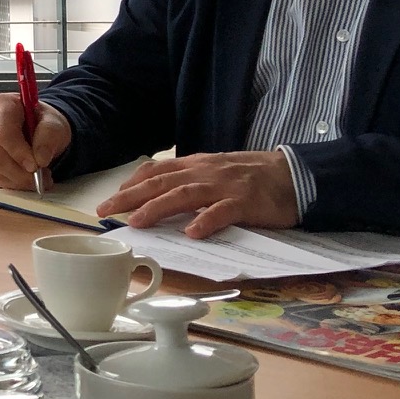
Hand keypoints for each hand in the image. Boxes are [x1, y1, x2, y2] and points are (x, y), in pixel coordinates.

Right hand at [0, 91, 72, 189]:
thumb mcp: (54, 123)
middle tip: (40, 178)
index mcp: (3, 104)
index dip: (18, 152)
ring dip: (16, 179)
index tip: (36, 166)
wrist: (38, 128)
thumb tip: (40, 159)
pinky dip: (11, 182)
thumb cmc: (43, 122)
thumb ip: (49, 136)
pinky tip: (25, 179)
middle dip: (18, 171)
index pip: (3, 132)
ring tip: (37, 179)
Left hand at [97, 151, 299, 237]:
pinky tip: (192, 233)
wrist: (293, 174)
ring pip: (184, 195)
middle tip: (106, 211)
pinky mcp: (246, 203)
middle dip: (130, 197)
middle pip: (161, 183)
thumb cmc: (251, 177)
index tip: (112, 197)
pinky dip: (206, 221)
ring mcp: (224, 187)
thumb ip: (190, 180)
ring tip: (137, 221)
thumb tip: (160, 193)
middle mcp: (205, 172)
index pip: (157, 171)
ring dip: (158, 208)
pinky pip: (223, 212)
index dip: (132, 184)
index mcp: (196, 165)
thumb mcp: (215, 172)